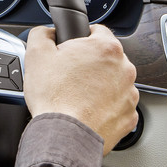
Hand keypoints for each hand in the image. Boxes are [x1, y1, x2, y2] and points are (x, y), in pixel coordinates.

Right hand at [23, 24, 138, 154]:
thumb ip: (42, 34)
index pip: (98, 31)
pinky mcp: (129, 116)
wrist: (65, 135)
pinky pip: (117, 106)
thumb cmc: (55, 98)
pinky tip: (87, 110)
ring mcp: (129, 94)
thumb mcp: (36, 54)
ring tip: (77, 96)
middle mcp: (124, 68)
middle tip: (70, 76)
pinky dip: (105, 107)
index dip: (80, 39)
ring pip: (114, 82)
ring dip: (99, 86)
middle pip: (107, 58)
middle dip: (90, 65)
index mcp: (106, 48)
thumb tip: (47, 33)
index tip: (72, 50)